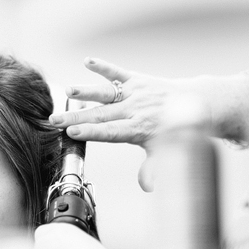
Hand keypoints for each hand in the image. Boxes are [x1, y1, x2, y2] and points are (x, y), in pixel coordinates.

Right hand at [49, 57, 248, 190]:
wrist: (194, 105)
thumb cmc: (175, 133)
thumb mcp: (164, 154)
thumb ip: (153, 170)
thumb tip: (147, 187)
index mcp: (140, 129)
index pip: (111, 132)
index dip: (91, 133)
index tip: (71, 133)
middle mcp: (136, 109)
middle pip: (101, 114)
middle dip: (76, 116)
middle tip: (54, 119)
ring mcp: (136, 93)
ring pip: (108, 92)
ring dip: (87, 91)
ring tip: (68, 90)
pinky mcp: (138, 80)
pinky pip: (119, 72)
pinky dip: (104, 67)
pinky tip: (88, 61)